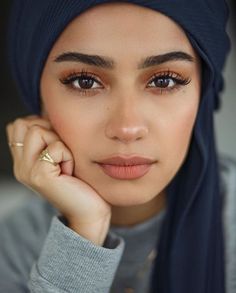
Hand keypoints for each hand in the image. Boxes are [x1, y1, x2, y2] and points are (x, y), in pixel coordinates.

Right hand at [6, 115, 111, 245]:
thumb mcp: (59, 157)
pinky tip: (70, 171)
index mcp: (23, 160)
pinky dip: (68, 155)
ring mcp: (27, 171)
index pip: (17, 125)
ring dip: (59, 143)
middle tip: (61, 154)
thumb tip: (49, 116)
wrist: (88, 212)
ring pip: (37, 130)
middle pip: (24, 123)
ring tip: (65, 163)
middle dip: (49, 131)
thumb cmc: (79, 182)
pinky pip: (56, 147)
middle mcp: (20, 166)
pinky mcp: (40, 176)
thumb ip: (48, 140)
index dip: (39, 124)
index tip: (56, 143)